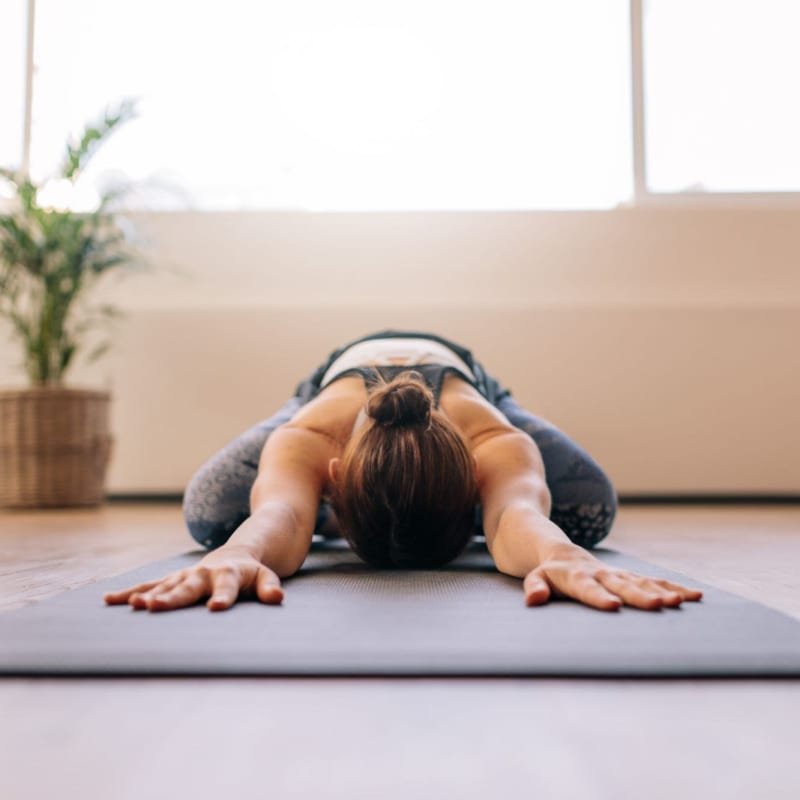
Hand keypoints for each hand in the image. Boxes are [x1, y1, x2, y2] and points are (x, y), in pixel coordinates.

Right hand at [103, 546, 283, 611]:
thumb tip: (277, 598)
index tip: (215, 608)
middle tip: (154, 607)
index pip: (227, 588)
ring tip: (134, 605)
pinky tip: (110, 600)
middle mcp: (204, 574)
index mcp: (229, 575)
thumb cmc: (253, 573)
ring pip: (165, 585)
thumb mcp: (266, 577)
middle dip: (172, 598)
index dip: (222, 597)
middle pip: (188, 587)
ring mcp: (185, 576)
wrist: (237, 553)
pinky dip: (131, 592)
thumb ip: (270, 588)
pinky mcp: (172, 579)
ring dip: (148, 594)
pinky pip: (150, 585)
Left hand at [523, 549, 702, 611]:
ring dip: (663, 590)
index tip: (613, 606)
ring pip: (643, 582)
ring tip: (682, 601)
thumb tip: (533, 600)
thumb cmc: (549, 573)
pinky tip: (695, 596)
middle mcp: (602, 574)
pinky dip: (674, 587)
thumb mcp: (535, 578)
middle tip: (659, 605)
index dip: (599, 597)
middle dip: (641, 595)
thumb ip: (535, 588)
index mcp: (578, 578)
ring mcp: (619, 575)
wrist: (563, 554)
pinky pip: (655, 581)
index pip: (588, 589)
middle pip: (622, 586)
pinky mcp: (631, 577)